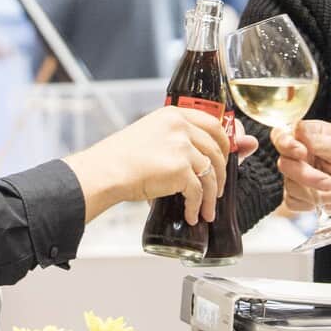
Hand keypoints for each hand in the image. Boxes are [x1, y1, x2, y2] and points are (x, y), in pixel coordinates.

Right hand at [65, 107, 254, 222]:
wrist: (105, 171)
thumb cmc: (121, 157)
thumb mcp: (151, 135)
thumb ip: (175, 139)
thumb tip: (200, 157)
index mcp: (173, 114)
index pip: (213, 123)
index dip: (225, 142)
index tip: (226, 156)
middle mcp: (180, 127)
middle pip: (216, 149)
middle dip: (221, 172)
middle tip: (219, 187)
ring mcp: (182, 147)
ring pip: (210, 173)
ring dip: (212, 195)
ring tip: (208, 209)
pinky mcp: (180, 169)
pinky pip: (198, 192)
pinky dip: (197, 206)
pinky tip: (192, 215)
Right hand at [271, 120, 330, 216]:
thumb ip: (317, 141)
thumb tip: (295, 126)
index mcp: (310, 136)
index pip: (282, 135)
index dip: (286, 144)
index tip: (302, 153)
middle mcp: (302, 154)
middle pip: (285, 164)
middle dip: (308, 176)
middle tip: (330, 182)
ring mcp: (301, 175)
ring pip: (290, 186)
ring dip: (314, 193)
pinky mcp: (303, 195)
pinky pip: (293, 202)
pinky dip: (312, 204)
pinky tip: (330, 199)